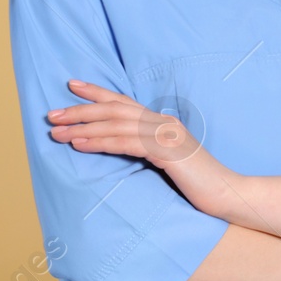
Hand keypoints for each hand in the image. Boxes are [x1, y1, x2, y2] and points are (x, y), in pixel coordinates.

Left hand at [49, 80, 239, 217]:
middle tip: (52, 115)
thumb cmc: (200, 185)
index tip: (71, 86)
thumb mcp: (172, 163)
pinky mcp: (167, 151)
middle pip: (114, 109)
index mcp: (163, 123)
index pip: (124, 102)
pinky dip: (100, 142)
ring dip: (83, 128)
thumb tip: (127, 150)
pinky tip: (80, 144)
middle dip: (80, 110)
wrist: (229, 195)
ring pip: (116, 124)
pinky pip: (126, 143)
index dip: (96, 92)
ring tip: (58, 133)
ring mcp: (166, 135)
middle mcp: (163, 123)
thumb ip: (152, 151)